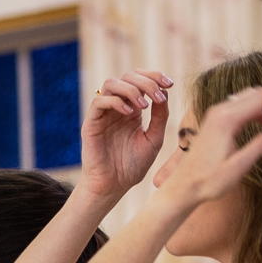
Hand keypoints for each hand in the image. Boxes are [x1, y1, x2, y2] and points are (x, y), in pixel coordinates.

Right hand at [79, 70, 172, 199]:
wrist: (113, 186)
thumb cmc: (132, 166)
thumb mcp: (154, 139)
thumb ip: (160, 116)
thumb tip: (165, 92)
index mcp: (132, 109)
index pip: (140, 80)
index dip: (155, 76)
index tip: (170, 84)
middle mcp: (117, 107)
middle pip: (127, 76)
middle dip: (146, 81)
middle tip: (159, 94)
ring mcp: (103, 114)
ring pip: (111, 83)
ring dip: (131, 89)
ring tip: (144, 106)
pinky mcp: (91, 123)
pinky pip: (99, 102)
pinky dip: (116, 102)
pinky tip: (130, 113)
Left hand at [159, 87, 261, 206]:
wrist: (183, 187)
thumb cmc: (208, 182)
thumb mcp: (237, 168)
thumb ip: (258, 148)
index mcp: (226, 120)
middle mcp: (220, 110)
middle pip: (256, 92)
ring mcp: (216, 113)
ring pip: (249, 97)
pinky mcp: (215, 119)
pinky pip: (240, 105)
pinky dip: (256, 110)